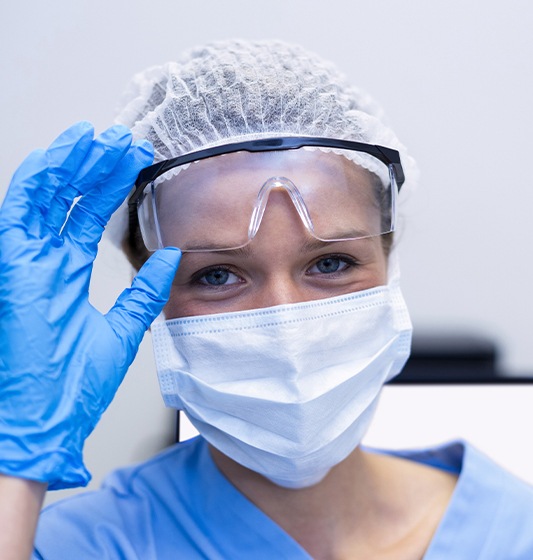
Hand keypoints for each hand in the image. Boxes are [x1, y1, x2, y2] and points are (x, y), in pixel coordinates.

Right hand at [0, 122, 180, 488]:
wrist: (46, 426)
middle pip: (68, 201)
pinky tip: (61, 155)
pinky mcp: (13, 268)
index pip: (87, 217)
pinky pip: (19, 211)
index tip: (134, 162)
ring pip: (44, 197)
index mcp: (64, 276)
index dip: (109, 187)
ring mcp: (24, 263)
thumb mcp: (122, 330)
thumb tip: (169, 255)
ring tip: (97, 136)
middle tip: (121, 140)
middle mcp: (43, 263)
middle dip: (94, 166)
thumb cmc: (73, 387)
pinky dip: (38, 181)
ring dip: (70, 164)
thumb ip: (143, 292)